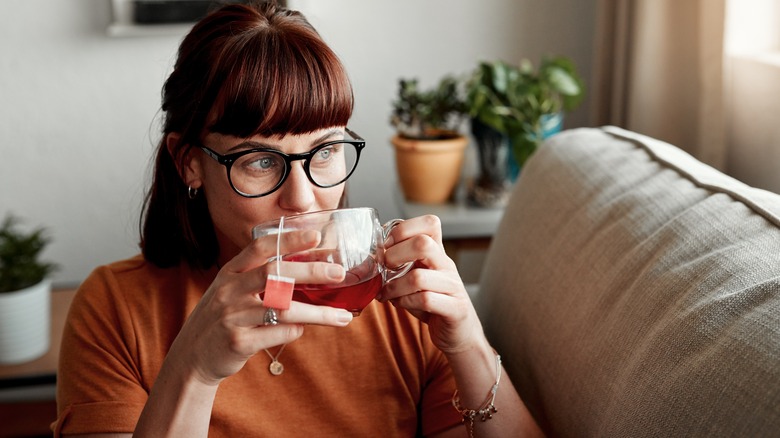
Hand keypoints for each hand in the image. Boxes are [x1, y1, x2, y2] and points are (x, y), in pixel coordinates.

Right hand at [166, 229, 353, 384]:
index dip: (289, 239)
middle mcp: (230, 290)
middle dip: (311, 271)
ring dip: (318, 313)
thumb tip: (308, 268)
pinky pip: (276, 333)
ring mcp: (233, 316)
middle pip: (275, 273)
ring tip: (342, 317)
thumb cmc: (222, 319)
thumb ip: (258, 276)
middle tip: (339, 273)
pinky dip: (295, 331)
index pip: (261, 247)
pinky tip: (303, 329)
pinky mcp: (237, 342)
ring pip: (283, 308)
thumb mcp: (231, 290)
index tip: (317, 236)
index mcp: (231, 273)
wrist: (192, 358)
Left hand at [378, 215, 484, 354]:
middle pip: (423, 243)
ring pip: (418, 277)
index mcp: (438, 254)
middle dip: (394, 255)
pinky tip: (400, 304)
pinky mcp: (455, 309)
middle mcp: (447, 266)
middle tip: (384, 268)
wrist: (459, 332)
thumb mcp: (417, 277)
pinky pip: (425, 300)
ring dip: (394, 287)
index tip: (387, 244)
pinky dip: (405, 303)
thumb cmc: (432, 302)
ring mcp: (453, 287)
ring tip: (385, 293)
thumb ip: (401, 265)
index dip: (404, 229)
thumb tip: (368, 259)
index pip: (430, 223)